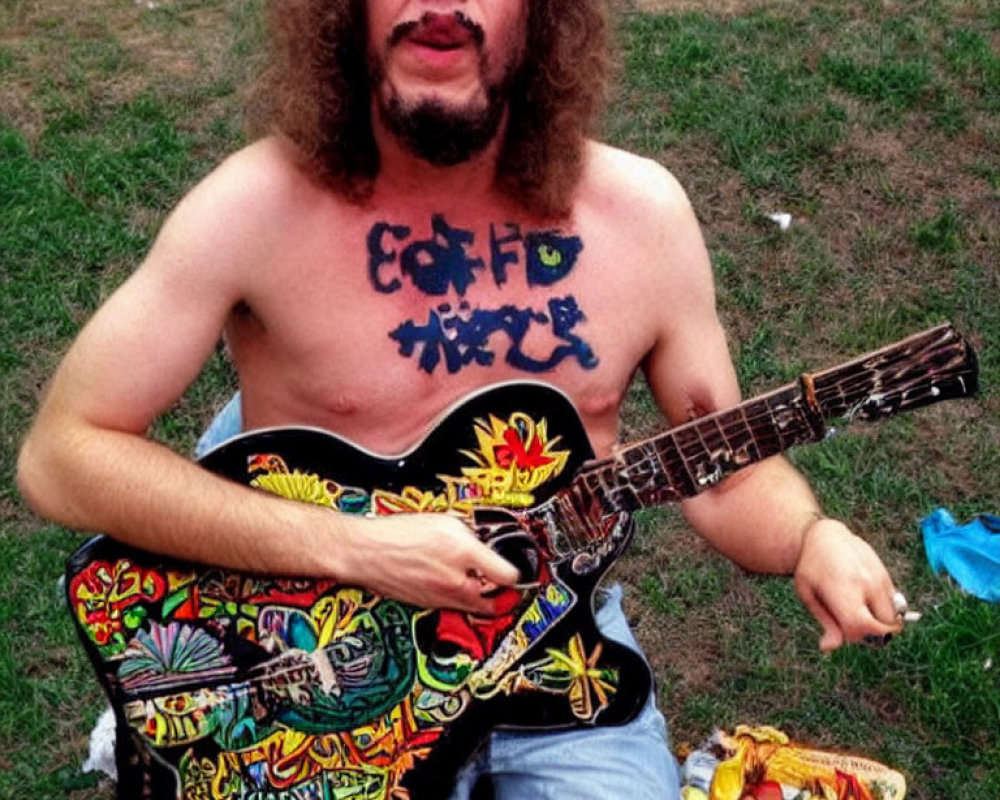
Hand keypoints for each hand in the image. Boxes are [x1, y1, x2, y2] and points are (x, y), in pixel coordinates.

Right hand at [343, 513, 521, 614]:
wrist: (365, 552)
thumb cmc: (399, 533)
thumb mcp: (445, 521)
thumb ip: (472, 532)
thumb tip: (487, 542)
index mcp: (465, 555)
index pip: (509, 576)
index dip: (518, 571)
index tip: (519, 568)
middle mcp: (456, 583)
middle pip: (497, 601)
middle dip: (503, 590)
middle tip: (502, 578)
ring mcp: (442, 599)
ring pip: (475, 608)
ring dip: (482, 597)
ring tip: (478, 580)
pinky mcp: (428, 606)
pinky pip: (454, 607)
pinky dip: (459, 599)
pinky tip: (451, 582)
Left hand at [792, 517, 902, 651]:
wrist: (826, 536)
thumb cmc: (811, 567)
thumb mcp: (808, 594)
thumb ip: (825, 622)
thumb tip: (828, 648)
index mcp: (845, 590)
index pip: (865, 626)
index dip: (858, 637)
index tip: (846, 632)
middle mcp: (867, 585)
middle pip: (884, 626)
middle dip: (872, 634)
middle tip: (852, 624)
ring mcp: (880, 579)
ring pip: (894, 617)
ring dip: (881, 624)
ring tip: (859, 613)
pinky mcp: (887, 576)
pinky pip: (896, 605)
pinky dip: (886, 612)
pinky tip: (866, 602)